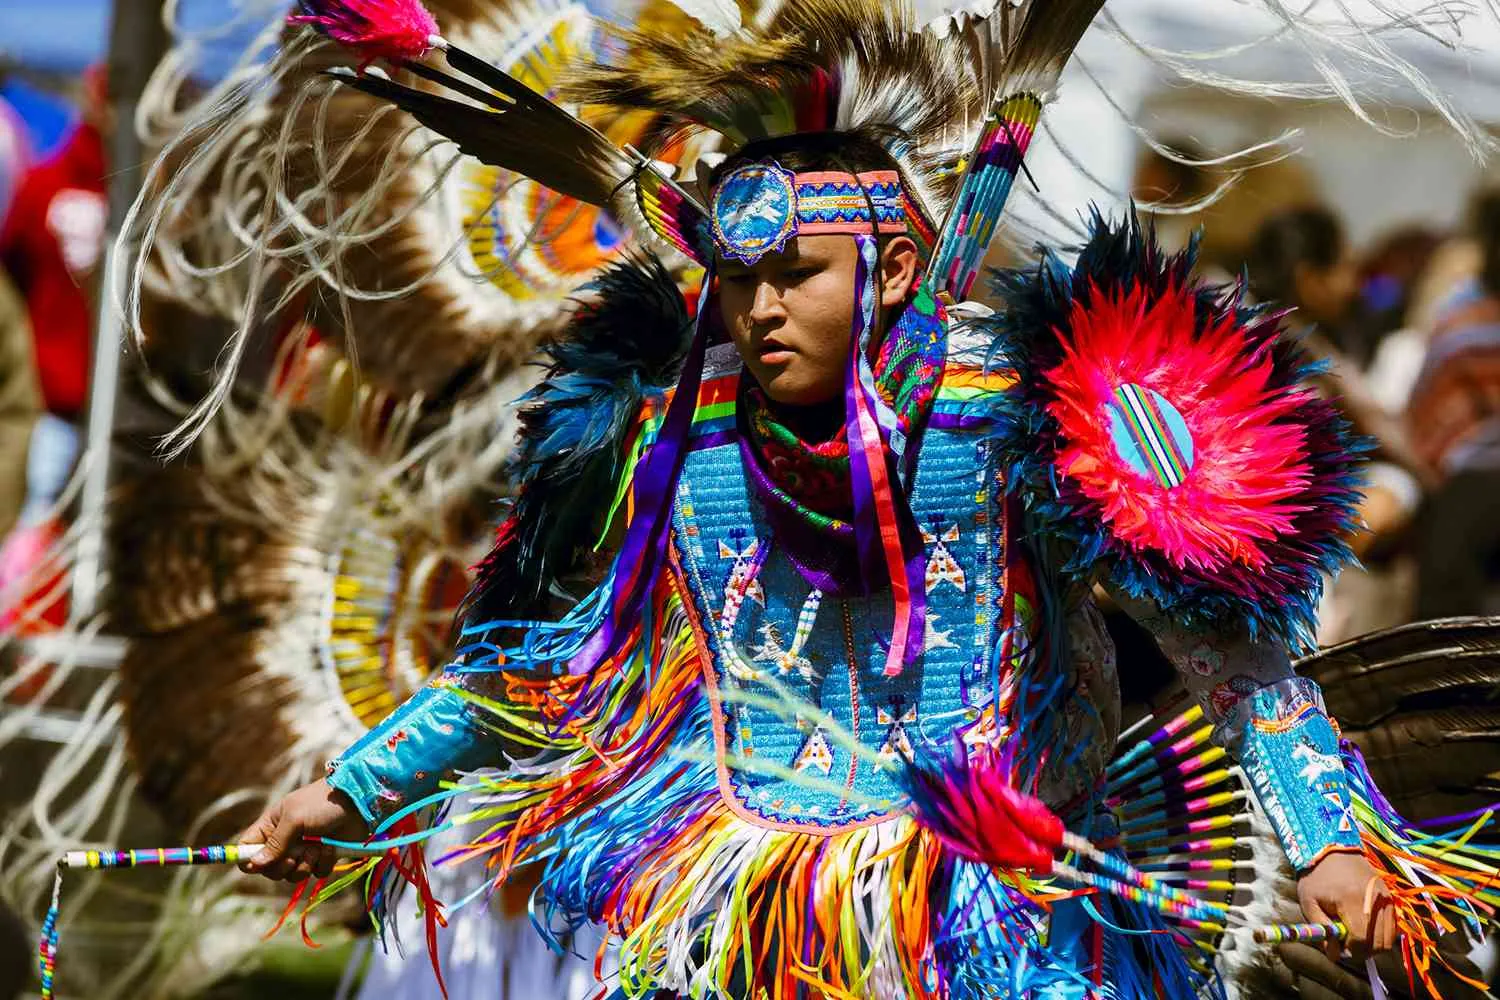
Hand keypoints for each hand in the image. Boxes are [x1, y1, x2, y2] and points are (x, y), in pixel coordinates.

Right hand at [237, 778, 367, 881]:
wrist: (359, 802)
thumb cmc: (323, 803)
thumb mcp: (295, 819)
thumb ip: (275, 843)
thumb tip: (255, 865)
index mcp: (272, 825)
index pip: (248, 848)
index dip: (248, 860)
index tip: (258, 865)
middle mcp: (285, 839)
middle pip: (269, 868)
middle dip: (282, 866)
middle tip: (294, 856)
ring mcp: (304, 849)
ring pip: (292, 874)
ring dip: (304, 865)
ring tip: (317, 848)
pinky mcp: (323, 856)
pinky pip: (315, 873)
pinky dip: (323, 863)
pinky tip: (331, 847)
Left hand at [1296, 850, 1395, 959]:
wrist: (1332, 848)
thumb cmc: (1316, 876)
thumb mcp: (1310, 903)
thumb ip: (1323, 931)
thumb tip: (1335, 956)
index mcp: (1352, 900)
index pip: (1360, 939)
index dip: (1351, 950)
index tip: (1338, 949)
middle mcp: (1374, 900)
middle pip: (1379, 943)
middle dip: (1363, 951)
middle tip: (1346, 945)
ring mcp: (1386, 899)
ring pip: (1389, 938)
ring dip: (1374, 945)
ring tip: (1354, 936)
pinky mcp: (1391, 898)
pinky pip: (1393, 927)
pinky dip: (1381, 934)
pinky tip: (1365, 927)